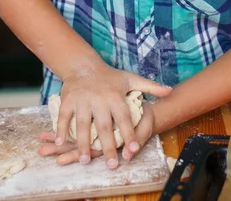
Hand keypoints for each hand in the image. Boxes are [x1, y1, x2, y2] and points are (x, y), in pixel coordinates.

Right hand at [38, 63, 170, 168]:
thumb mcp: (131, 79)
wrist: (84, 66)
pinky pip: (63, 116)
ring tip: (86, 160)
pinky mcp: (68, 100)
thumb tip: (170, 91)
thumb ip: (150, 86)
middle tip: (111, 165)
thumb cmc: (110, 77)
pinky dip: (60, 130)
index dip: (129, 133)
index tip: (134, 149)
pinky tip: (60, 144)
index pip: (124, 117)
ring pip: (82, 124)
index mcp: (115, 95)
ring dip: (83, 143)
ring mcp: (82, 100)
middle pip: (103, 126)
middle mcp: (99, 99)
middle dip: (107, 146)